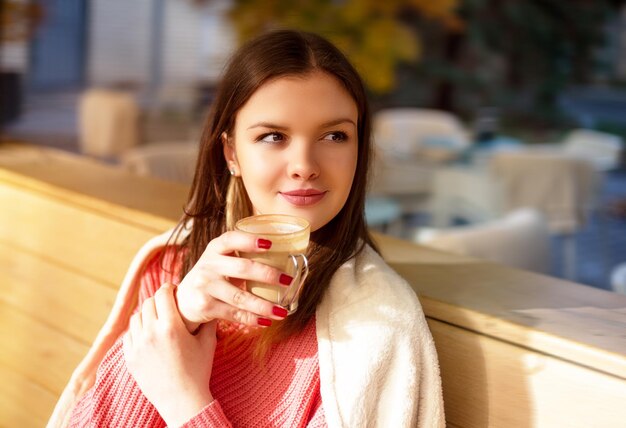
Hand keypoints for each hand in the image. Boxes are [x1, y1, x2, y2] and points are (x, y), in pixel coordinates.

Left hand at [123, 283, 215, 426]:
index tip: (173, 289)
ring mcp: (137, 346)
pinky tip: (148, 333)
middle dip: (158, 299)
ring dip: (146, 313)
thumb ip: (208, 321)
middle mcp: (151, 333)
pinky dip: (138, 329)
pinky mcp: (129, 358)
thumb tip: (211, 303)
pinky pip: (129, 334)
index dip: (169, 288)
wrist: (182, 402)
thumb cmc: (198, 372)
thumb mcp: (208, 343)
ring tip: (156, 317)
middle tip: (166, 302)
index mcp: (171, 327)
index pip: (163, 294)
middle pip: (148, 303)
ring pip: (136, 317)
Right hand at [175, 231, 291, 332]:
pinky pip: (234, 314)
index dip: (249, 240)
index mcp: (215, 249)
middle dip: (268, 275)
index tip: (269, 243)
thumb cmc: (212, 276)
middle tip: (288, 281)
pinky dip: (252, 319)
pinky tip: (266, 321)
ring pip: (240, 297)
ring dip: (264, 305)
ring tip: (282, 311)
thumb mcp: (220, 260)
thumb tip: (283, 261)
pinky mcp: (205, 306)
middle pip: (242, 268)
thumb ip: (241, 257)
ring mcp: (205, 286)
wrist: (183, 300)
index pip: (231, 239)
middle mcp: (208, 265)